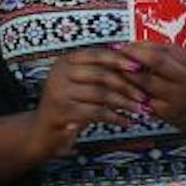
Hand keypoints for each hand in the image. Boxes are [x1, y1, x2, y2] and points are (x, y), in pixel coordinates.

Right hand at [27, 46, 145, 160]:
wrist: (42, 131)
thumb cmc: (68, 106)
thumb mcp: (81, 84)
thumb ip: (100, 73)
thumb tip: (134, 65)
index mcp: (66, 60)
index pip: (97, 54)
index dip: (119, 60)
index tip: (139, 67)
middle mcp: (60, 72)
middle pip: (101, 74)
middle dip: (126, 85)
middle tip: (144, 94)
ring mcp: (59, 91)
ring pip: (100, 94)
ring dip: (124, 102)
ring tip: (140, 109)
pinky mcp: (62, 112)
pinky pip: (96, 113)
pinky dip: (115, 118)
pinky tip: (126, 121)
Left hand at [121, 40, 185, 133]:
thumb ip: (172, 52)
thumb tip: (140, 43)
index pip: (160, 54)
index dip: (138, 49)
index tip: (123, 44)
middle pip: (151, 69)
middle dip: (128, 61)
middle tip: (112, 56)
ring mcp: (176, 102)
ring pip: (144, 87)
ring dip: (126, 77)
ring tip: (114, 69)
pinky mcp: (168, 116)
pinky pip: (145, 102)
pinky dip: (133, 93)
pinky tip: (123, 87)